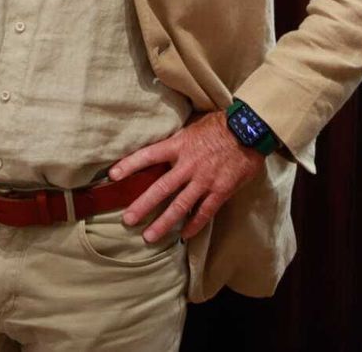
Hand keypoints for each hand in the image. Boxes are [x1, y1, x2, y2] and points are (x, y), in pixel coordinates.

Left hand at [110, 111, 265, 243]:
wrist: (248, 131)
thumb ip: (176, 141)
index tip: (112, 176)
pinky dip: (194, 224)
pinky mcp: (220, 191)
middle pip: (160, 188)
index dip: (129, 165)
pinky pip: (204, 212)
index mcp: (178, 146)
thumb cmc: (219, 125)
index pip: (148, 155)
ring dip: (163, 223)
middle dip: (142, 206)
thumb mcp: (191, 127)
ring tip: (149, 236)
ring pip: (180, 206)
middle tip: (127, 220)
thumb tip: (160, 148)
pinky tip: (184, 234)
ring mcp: (204, 180)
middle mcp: (188, 165)